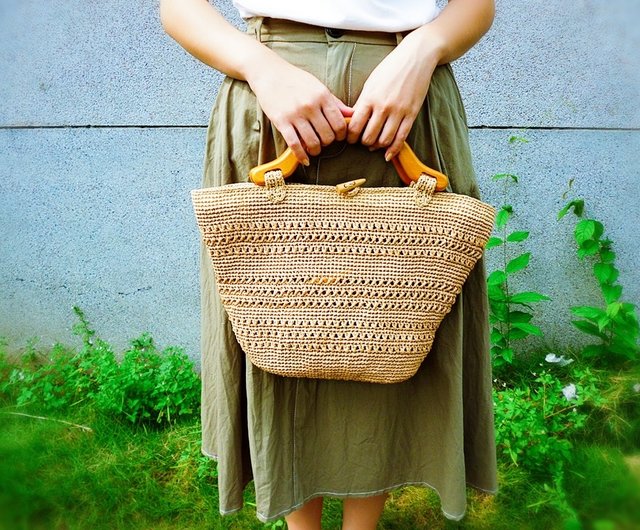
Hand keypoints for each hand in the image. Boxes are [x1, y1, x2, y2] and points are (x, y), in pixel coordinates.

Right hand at [247, 59, 352, 164]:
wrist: (269, 73)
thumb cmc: (296, 80)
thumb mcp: (318, 87)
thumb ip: (335, 102)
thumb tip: (352, 114)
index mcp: (322, 96)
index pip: (339, 123)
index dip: (341, 134)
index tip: (338, 136)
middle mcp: (310, 106)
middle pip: (328, 136)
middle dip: (328, 143)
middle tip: (324, 141)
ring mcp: (295, 114)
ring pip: (313, 142)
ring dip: (316, 150)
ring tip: (314, 149)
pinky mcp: (281, 122)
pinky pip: (295, 144)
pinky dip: (301, 156)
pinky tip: (305, 159)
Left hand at [346, 29, 441, 160]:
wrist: (416, 57)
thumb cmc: (390, 69)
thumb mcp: (371, 83)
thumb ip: (362, 103)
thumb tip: (353, 122)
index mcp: (369, 98)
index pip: (354, 127)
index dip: (350, 137)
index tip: (350, 138)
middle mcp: (383, 107)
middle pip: (368, 137)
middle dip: (363, 143)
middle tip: (362, 141)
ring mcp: (399, 111)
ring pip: (384, 141)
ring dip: (377, 146)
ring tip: (374, 144)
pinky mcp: (412, 114)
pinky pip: (401, 138)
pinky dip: (393, 150)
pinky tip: (387, 155)